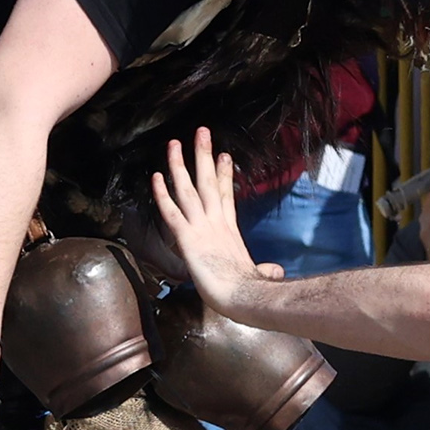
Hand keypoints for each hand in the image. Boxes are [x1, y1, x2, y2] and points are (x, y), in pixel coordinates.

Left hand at [151, 130, 278, 311]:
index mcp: (230, 230)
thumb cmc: (252, 291)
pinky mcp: (188, 237)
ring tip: (174, 143)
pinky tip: (155, 176)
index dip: (224, 175)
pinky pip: (171, 211)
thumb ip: (265, 270)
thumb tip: (274, 272)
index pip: (226, 195)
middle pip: (208, 182)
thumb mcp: (261, 275)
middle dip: (204, 155)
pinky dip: (162, 194)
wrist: (244, 297)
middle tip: (201, 132)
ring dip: (180, 164)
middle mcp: (216, 222)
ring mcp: (201, 227)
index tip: (224, 156)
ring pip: (188, 189)